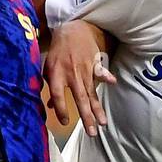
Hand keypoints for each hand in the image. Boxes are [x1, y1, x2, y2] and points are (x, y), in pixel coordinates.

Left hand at [44, 21, 115, 137]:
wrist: (71, 29)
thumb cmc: (58, 52)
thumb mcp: (49, 69)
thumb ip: (51, 87)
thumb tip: (50, 106)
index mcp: (57, 75)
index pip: (58, 96)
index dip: (61, 110)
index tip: (65, 122)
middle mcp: (71, 74)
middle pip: (79, 99)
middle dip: (86, 117)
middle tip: (92, 133)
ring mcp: (84, 69)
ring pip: (92, 92)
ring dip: (98, 108)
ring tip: (103, 123)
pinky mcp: (94, 63)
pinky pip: (100, 70)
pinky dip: (106, 75)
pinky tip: (112, 82)